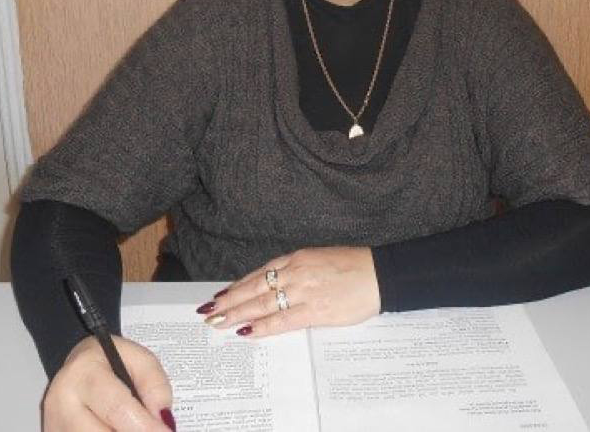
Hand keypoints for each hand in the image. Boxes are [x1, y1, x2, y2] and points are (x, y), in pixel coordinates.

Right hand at [41, 334, 176, 430]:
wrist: (76, 367)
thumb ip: (154, 382)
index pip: (117, 408)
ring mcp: (55, 426)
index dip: (145, 426)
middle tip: (156, 430)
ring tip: (136, 424)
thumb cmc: (109, 361)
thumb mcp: (138, 357)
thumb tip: (161, 418)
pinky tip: (118, 427)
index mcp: (82, 373)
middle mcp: (61, 404)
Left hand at [196, 246, 381, 338]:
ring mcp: (304, 290)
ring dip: (239, 314)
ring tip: (220, 322)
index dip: (238, 285)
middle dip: (230, 301)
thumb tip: (275, 285)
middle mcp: (296, 272)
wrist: (380, 274)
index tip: (221, 295)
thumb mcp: (319, 258)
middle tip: (210, 312)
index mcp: (297, 257)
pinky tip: (248, 331)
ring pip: (263, 304)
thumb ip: (297, 270)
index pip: (259, 273)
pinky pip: (283, 320)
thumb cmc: (353, 266)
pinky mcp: (316, 310)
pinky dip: (264, 326)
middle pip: (255, 288)